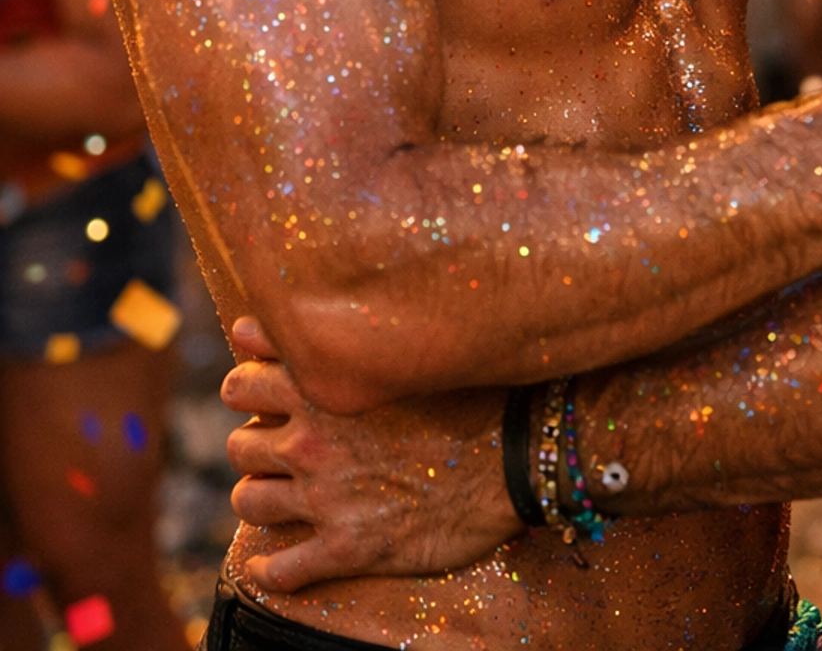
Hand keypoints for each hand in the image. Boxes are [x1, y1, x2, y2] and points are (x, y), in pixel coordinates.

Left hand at [222, 320, 515, 592]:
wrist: (516, 455)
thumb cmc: (470, 393)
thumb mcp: (405, 350)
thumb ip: (347, 336)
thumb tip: (310, 315)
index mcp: (322, 389)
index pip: (242, 381)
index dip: (246, 386)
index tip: (259, 391)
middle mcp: (312, 442)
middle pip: (239, 444)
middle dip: (252, 443)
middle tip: (274, 445)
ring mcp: (325, 498)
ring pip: (249, 502)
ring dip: (260, 498)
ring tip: (279, 496)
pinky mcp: (345, 548)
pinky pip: (282, 570)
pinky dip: (272, 570)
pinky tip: (274, 567)